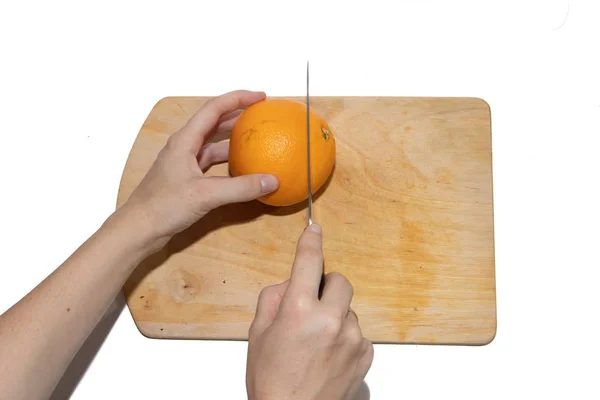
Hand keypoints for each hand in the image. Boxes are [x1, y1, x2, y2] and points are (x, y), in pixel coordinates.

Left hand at [121, 90, 278, 249]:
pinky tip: (241, 168)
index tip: (260, 97)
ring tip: (255, 138)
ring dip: (233, 139)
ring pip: (213, 144)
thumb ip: (240, 187)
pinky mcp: (186, 179)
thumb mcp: (206, 195)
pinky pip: (211, 163)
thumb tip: (272, 180)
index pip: (214, 109)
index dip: (238, 98)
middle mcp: (184, 147)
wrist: (139, 229)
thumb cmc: (164, 207)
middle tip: (261, 115)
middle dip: (238, 115)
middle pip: (214, 122)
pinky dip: (228, 162)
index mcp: (185, 141)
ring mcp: (184, 163)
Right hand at [246, 224, 373, 399]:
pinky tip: (329, 356)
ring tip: (317, 343)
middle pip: (340, 281)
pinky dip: (345, 337)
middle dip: (327, 286)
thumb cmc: (271, 382)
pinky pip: (358, 332)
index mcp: (299, 311)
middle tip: (313, 304)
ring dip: (335, 316)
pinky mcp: (365, 354)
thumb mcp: (257, 335)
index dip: (311, 242)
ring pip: (349, 309)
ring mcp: (352, 338)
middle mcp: (331, 321)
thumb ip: (274, 299)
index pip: (308, 262)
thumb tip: (292, 283)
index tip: (314, 231)